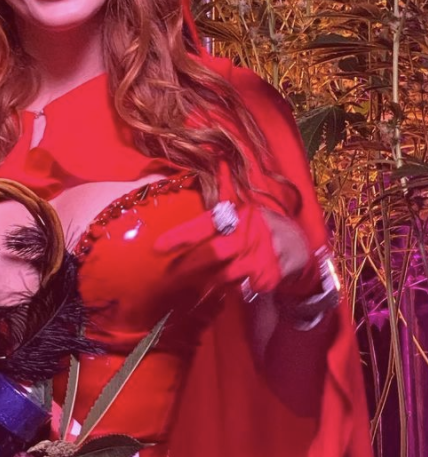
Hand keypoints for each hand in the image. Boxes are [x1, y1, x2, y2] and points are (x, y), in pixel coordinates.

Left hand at [152, 202, 310, 295]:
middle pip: (215, 251)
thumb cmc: (260, 227)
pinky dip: (228, 290)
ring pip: (227, 273)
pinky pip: (242, 288)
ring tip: (188, 284)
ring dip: (206, 280)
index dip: (182, 236)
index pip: (206, 224)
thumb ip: (222, 198)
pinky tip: (214, 291)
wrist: (299, 248)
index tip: (158, 247)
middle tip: (170, 273)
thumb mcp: (242, 210)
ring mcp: (262, 258)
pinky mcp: (269, 277)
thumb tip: (216, 164)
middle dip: (189, 264)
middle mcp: (251, 235)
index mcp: (240, 215)